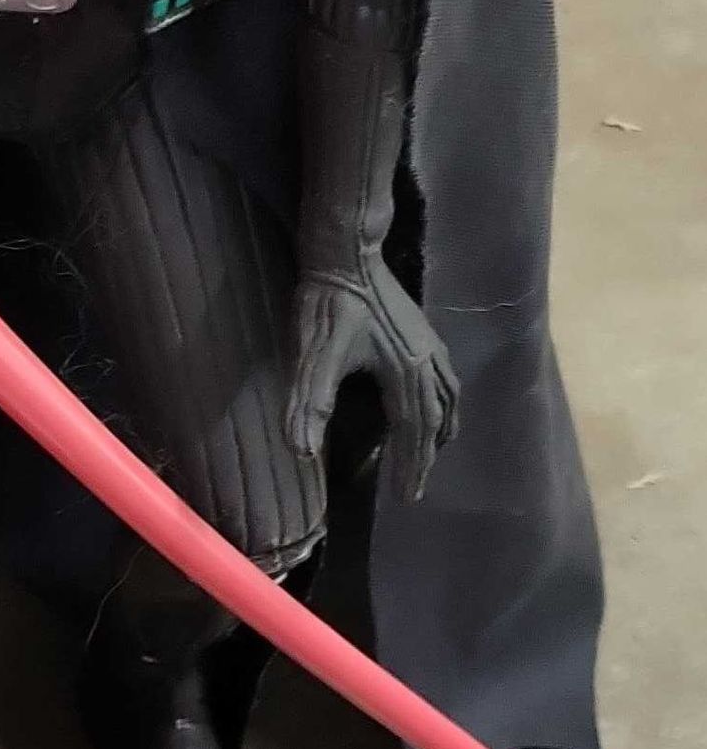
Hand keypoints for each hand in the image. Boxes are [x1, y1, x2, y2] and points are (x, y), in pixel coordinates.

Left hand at [285, 261, 458, 501]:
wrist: (344, 251)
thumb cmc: (327, 302)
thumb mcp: (313, 353)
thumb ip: (309, 400)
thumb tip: (302, 450)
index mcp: (404, 372)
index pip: (412, 432)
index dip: (410, 467)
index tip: (407, 498)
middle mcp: (426, 361)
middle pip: (434, 419)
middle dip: (426, 455)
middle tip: (417, 487)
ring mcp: (429, 342)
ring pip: (447, 396)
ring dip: (441, 428)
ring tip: (436, 450)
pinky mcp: (421, 327)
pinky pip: (445, 375)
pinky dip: (446, 398)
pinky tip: (435, 396)